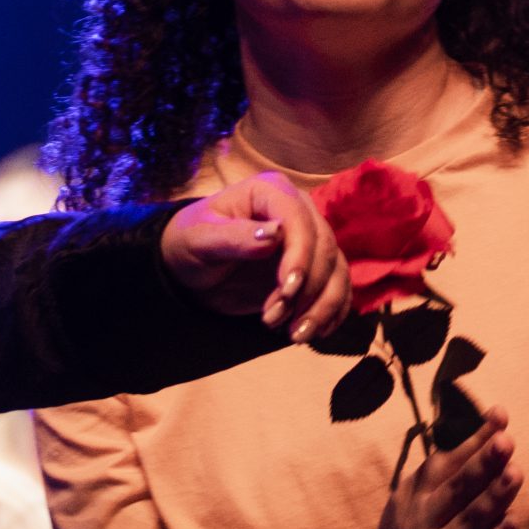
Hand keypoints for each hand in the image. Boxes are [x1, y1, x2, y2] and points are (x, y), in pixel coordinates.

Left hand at [160, 170, 352, 342]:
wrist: (191, 266)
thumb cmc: (190, 243)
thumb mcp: (200, 239)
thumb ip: (233, 236)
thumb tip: (274, 234)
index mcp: (271, 192)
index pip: (299, 220)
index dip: (300, 254)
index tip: (287, 289)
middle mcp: (299, 211)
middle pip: (324, 248)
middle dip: (307, 289)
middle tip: (273, 320)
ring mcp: (310, 240)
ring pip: (336, 270)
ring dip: (321, 306)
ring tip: (294, 335)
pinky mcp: (314, 268)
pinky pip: (338, 287)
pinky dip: (332, 311)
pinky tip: (315, 332)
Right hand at [359, 405, 520, 528]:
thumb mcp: (412, 505)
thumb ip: (445, 472)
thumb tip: (487, 430)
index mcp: (411, 498)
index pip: (445, 462)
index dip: (473, 438)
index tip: (500, 414)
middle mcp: (419, 525)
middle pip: (456, 490)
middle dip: (482, 464)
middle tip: (507, 441)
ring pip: (470, 522)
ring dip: (494, 496)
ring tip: (517, 473)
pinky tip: (513, 521)